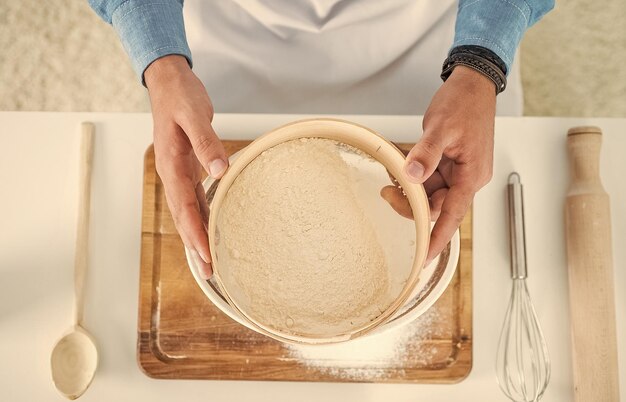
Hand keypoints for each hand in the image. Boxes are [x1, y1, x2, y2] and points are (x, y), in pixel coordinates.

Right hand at [145, 55, 227, 278]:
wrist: (169, 84)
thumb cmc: (180, 97)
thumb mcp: (194, 115)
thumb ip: (206, 142)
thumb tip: (220, 171)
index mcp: (171, 165)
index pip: (184, 207)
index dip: (195, 233)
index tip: (207, 255)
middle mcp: (172, 175)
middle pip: (183, 218)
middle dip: (195, 247)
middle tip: (209, 274)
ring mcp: (179, 174)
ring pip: (188, 213)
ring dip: (198, 237)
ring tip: (210, 263)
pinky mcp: (187, 170)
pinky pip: (194, 201)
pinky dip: (202, 219)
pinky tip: (211, 231)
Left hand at [384, 66, 495, 262]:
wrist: (472, 84)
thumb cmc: (464, 103)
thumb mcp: (441, 128)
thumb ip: (426, 153)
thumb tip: (412, 176)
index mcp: (472, 175)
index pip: (453, 215)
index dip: (437, 237)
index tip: (424, 257)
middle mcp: (467, 178)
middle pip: (437, 206)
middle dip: (411, 203)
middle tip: (387, 192)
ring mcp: (458, 171)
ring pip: (430, 193)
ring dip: (410, 188)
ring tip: (391, 173)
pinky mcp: (449, 163)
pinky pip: (429, 178)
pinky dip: (413, 174)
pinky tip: (401, 165)